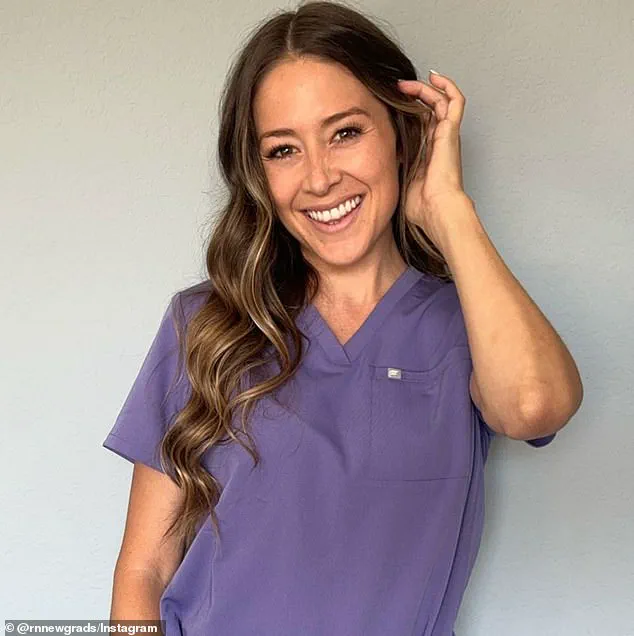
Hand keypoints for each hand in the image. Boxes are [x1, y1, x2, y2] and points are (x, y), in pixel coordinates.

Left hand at [396, 71, 468, 244]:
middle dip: (414, 96)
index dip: (408, 113)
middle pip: (430, 110)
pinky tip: (433, 77)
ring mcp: (447, 136)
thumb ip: (391, 171)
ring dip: (424, 88)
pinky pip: (455, 101)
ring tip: (406, 83)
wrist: (437, 209)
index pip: (420, 126)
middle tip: (396, 89)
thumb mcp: (398, 184)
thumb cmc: (422, 206)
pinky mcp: (451, 131)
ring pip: (440, 101)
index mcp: (427, 154)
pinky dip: (447, 86)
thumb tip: (373, 166)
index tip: (391, 106)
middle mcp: (439, 142)